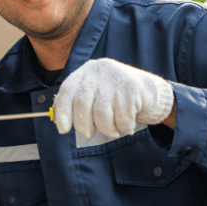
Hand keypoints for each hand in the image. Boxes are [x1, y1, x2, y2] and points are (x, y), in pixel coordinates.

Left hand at [53, 58, 174, 138]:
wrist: (148, 90)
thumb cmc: (114, 97)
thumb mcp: (93, 95)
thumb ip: (75, 105)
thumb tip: (58, 122)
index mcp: (85, 73)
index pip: (67, 91)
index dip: (62, 112)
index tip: (63, 129)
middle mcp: (98, 72)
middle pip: (82, 104)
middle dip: (83, 125)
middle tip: (88, 133)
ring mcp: (115, 79)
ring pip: (102, 115)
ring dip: (106, 129)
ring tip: (112, 128)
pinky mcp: (132, 89)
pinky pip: (122, 118)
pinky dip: (124, 127)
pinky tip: (126, 123)